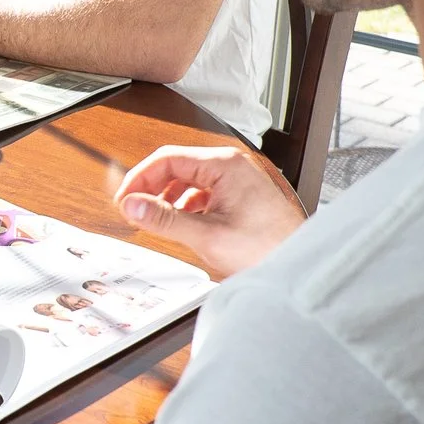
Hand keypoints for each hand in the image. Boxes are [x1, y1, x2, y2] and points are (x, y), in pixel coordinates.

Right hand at [112, 145, 303, 277]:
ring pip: (189, 180)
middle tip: (134, 210)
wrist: (298, 264)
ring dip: (169, 198)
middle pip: (176, 167)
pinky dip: (187, 206)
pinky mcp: (240, 194)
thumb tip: (133, 206)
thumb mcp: (207, 235)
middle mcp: (231, 165)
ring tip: (157, 220)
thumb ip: (165, 219)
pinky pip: (203, 192)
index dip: (140, 179)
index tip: (125, 200)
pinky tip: (183, 224)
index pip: (167, 159)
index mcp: (224, 165)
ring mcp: (237, 179)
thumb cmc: (267, 248)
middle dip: (152, 188)